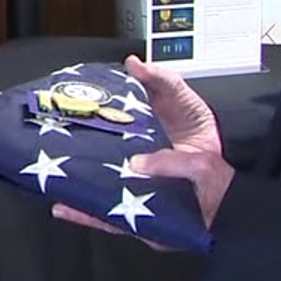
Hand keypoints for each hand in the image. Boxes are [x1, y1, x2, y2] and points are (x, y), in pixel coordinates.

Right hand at [50, 54, 234, 239]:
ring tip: (53, 169)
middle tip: (55, 136)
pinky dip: (83, 212)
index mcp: (140, 132)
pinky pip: (106, 215)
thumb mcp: (187, 104)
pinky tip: (63, 205)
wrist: (227, 198)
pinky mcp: (135, 214)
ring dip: (75, 177)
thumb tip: (134, 65)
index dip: (89, 111)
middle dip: (75, 145)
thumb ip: (163, 81)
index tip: (70, 103)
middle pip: (96, 151)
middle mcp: (131, 160)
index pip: (108, 119)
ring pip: (94, 182)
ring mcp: (131, 187)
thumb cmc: (207, 150)